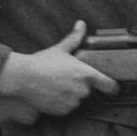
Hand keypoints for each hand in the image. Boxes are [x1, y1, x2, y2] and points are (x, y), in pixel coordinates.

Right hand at [0, 21, 119, 116]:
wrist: (24, 78)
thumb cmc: (42, 63)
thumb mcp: (61, 49)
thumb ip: (74, 38)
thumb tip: (81, 25)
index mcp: (86, 74)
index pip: (109, 85)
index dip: (112, 86)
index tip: (112, 87)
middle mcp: (82, 90)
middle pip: (88, 90)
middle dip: (80, 85)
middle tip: (66, 77)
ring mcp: (73, 102)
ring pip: (76, 99)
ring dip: (70, 94)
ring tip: (56, 84)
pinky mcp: (63, 111)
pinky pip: (66, 108)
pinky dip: (62, 103)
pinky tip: (52, 93)